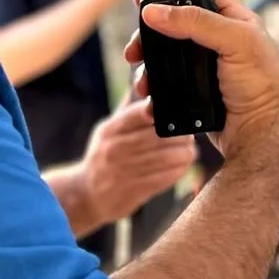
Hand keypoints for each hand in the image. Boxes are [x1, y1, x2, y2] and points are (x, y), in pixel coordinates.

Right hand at [79, 97, 195, 227]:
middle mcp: (114, 149)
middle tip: (191, 134)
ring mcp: (123, 171)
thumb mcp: (108, 131)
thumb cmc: (104, 157)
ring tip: (190, 151)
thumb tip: (145, 83)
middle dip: (180, 135)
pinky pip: (163, 178)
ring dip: (184, 154)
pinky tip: (182, 166)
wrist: (87, 195)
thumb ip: (128, 111)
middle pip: (157, 136)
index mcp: (110, 130)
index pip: (138, 114)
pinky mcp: (132, 191)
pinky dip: (177, 171)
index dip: (162, 111)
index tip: (179, 112)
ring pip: (165, 158)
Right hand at [127, 0, 278, 170]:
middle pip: (175, 27)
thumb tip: (155, 11)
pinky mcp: (198, 92)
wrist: (263, 134)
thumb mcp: (236, 42)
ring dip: (150, 67)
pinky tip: (151, 98)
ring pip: (168, 58)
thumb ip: (196, 22)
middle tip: (134, 50)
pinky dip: (156, 90)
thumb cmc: (264, 85)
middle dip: (151, 36)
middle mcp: (220, 42)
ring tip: (143, 83)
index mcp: (235, 22)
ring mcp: (207, 68)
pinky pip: (169, 85)